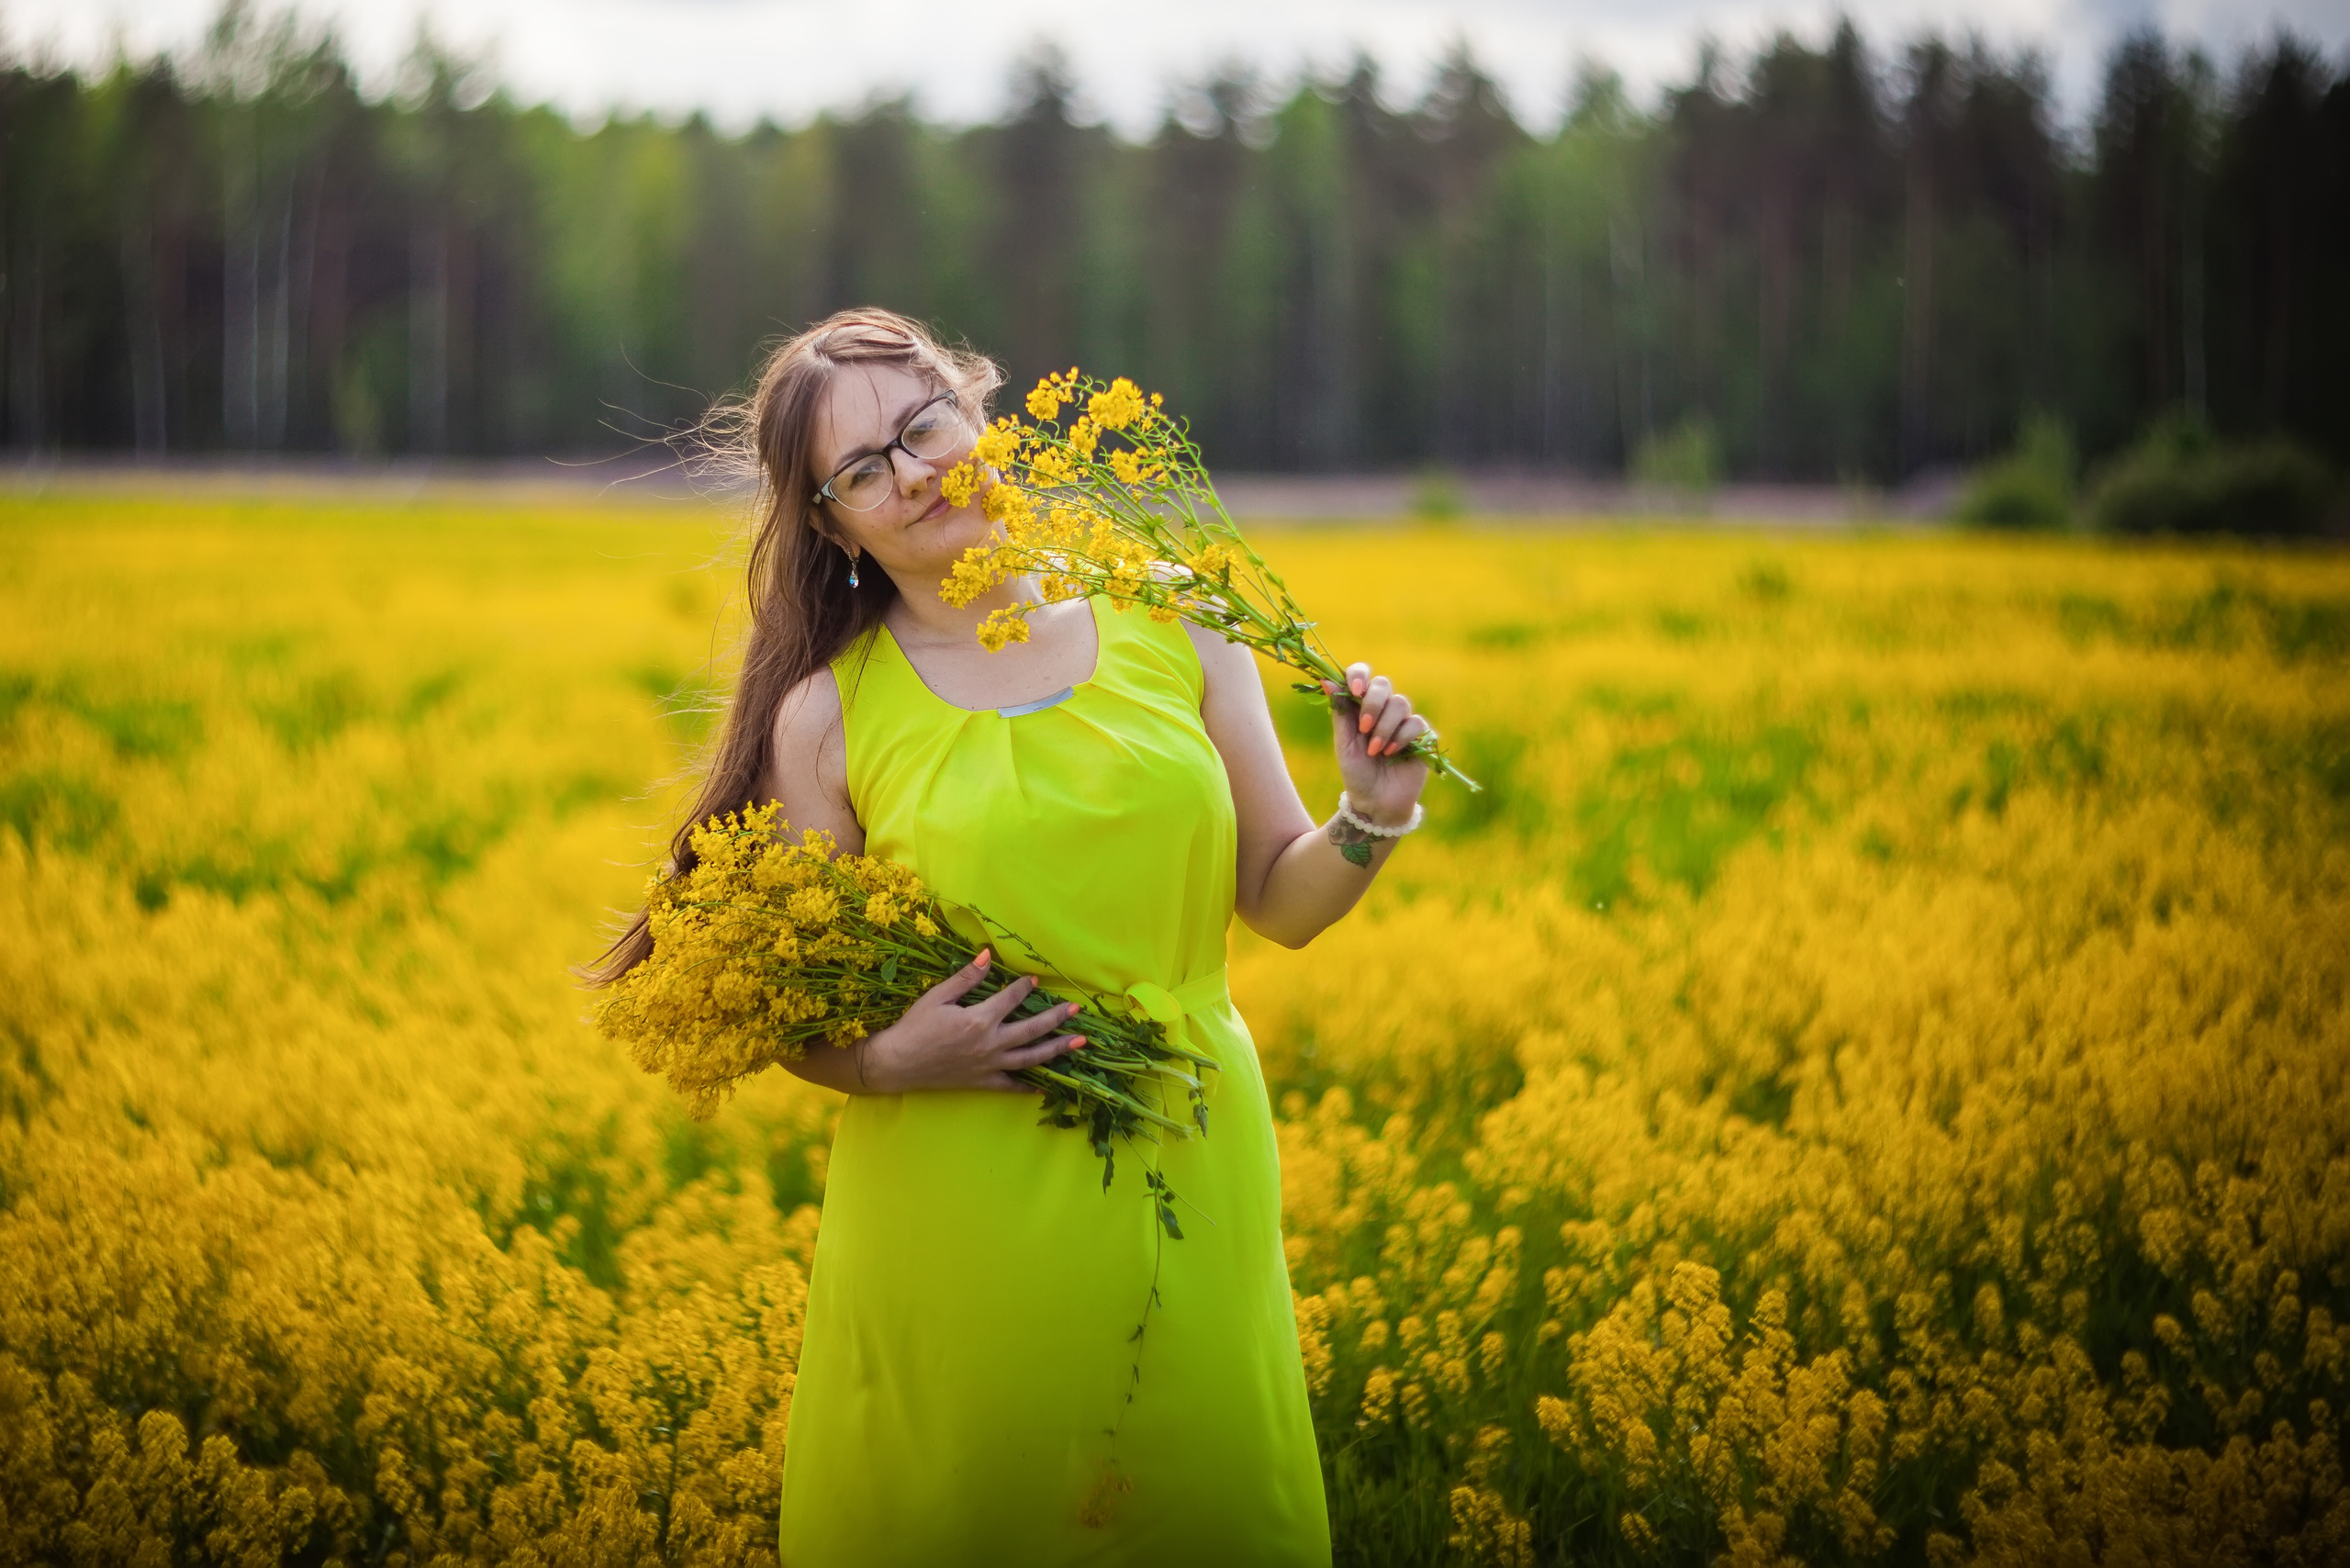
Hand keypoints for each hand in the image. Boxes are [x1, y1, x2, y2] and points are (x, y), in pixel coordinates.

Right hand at [854, 949, 1085, 1093]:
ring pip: (1031, 1058)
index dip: (1024, 988)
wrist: (897, 1063)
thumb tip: (987, 956)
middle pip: (1032, 1030)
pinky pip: (1011, 1086)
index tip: (1034, 979)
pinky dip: (1030, 1086)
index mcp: (980, 1019)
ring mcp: (989, 1066)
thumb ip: (966, 978)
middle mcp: (991, 1044)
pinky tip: (1046, 1086)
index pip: (1011, 999)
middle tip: (1077, 1010)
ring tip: (1080, 1044)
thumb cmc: (915, 1027)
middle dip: (1057, 1018)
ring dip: (1057, 1049)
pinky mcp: (983, 1082)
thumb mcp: (938, 997)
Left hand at [1321, 661, 1430, 828]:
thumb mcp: (1344, 744)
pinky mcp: (1421, 736)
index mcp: (1360, 707)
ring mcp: (1403, 722)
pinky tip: (1391, 753)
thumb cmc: (1357, 774)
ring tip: (1375, 751)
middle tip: (1364, 728)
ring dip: (1384, 727)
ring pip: (1400, 703)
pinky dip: (1401, 737)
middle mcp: (1383, 710)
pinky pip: (1416, 722)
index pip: (1362, 675)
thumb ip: (1341, 712)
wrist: (1376, 804)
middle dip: (1372, 704)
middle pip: (1383, 684)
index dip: (1359, 675)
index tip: (1355, 690)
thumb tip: (1326, 681)